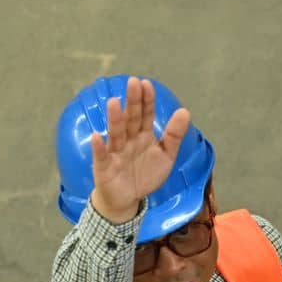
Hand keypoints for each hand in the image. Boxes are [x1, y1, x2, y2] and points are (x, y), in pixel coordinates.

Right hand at [88, 76, 192, 223]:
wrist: (127, 199)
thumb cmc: (145, 174)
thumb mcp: (166, 156)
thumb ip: (174, 135)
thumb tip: (185, 111)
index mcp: (143, 136)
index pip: (145, 115)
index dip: (146, 101)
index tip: (146, 84)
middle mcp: (128, 140)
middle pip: (131, 119)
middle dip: (132, 102)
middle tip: (132, 82)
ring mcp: (115, 153)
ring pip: (116, 134)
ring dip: (115, 119)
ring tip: (114, 103)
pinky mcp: (105, 168)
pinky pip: (101, 157)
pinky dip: (98, 148)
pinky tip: (96, 137)